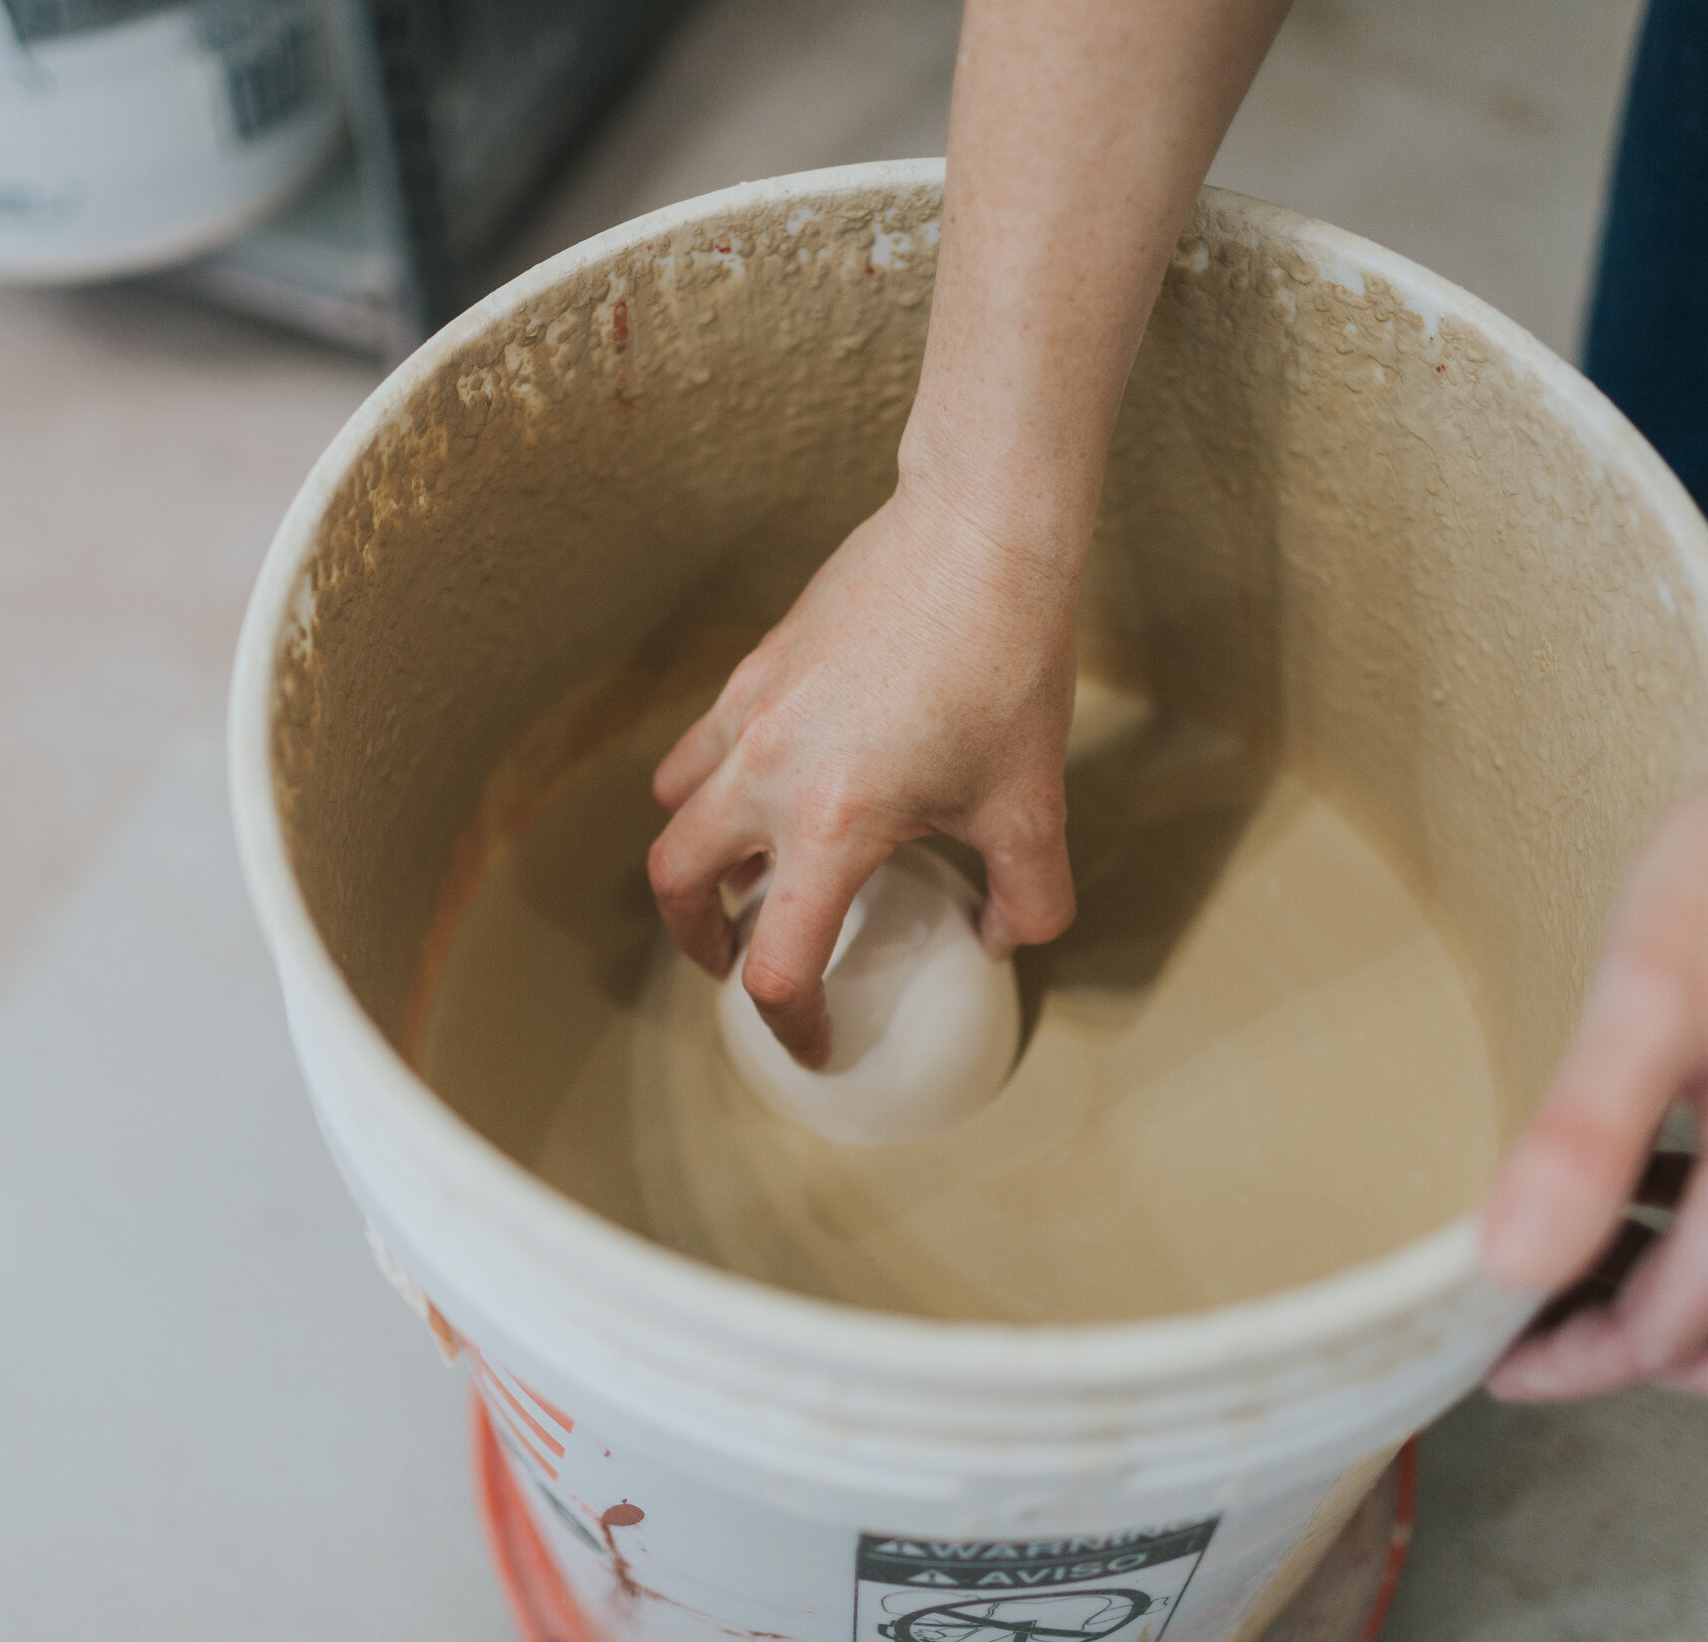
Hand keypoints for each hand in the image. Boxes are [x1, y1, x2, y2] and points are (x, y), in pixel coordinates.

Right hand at [645, 478, 1080, 1066]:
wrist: (979, 536)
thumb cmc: (1007, 664)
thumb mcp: (1032, 801)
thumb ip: (1026, 894)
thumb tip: (1004, 935)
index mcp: (833, 823)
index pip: (777, 964)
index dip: (791, 1023)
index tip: (813, 1040)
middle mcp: (768, 772)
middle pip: (676, 885)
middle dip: (699, 940)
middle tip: (738, 957)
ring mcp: (749, 713)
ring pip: (675, 807)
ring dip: (696, 856)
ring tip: (743, 872)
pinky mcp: (754, 667)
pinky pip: (704, 743)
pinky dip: (717, 783)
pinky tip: (774, 780)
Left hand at [1482, 627, 1707, 1399]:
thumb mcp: (1647, 994)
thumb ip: (1586, 1136)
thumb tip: (1513, 1260)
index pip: (1664, 1339)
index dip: (1567, 1361)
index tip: (1484, 1352)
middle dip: (1616, 1350)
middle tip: (1516, 1312)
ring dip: (1667, 1297)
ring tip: (1565, 1243)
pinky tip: (1651, 1173)